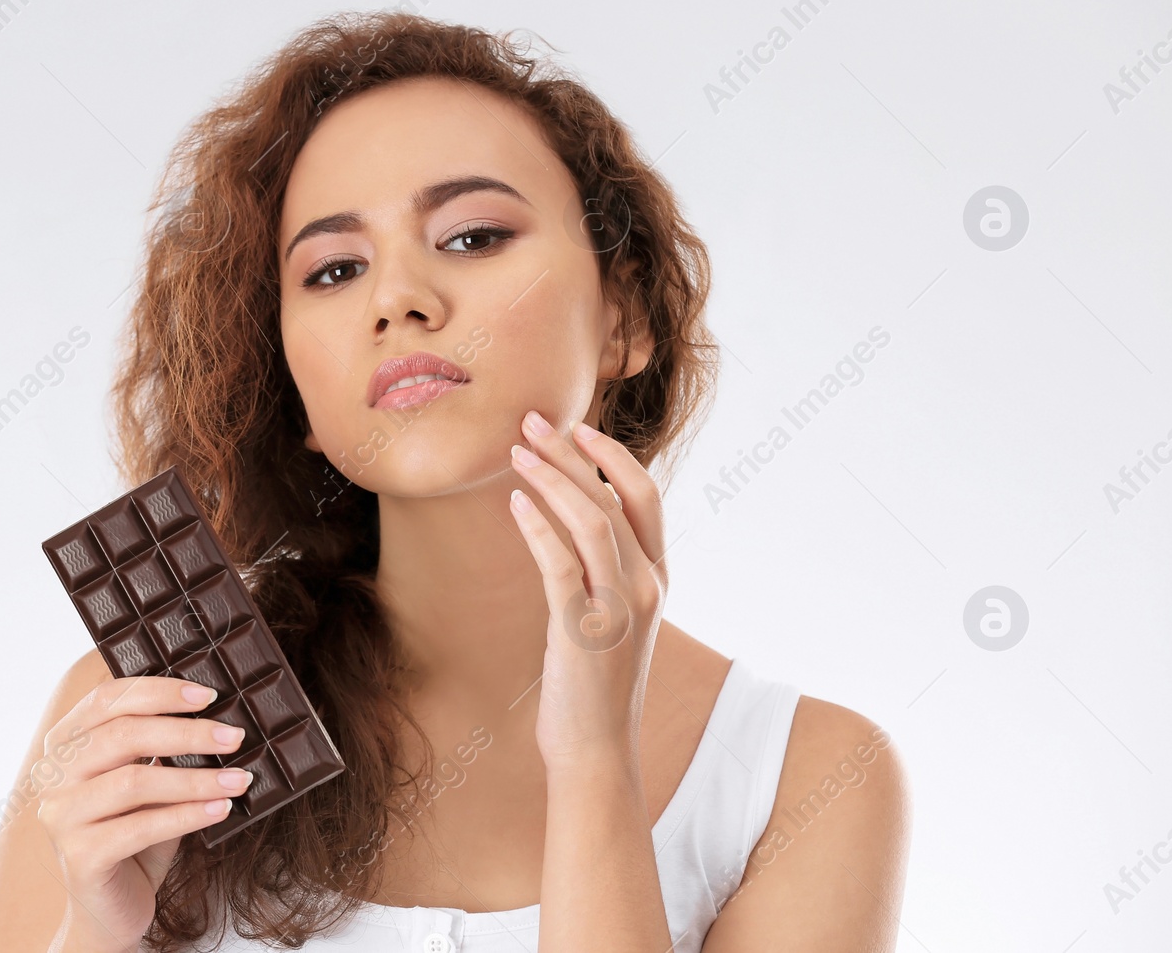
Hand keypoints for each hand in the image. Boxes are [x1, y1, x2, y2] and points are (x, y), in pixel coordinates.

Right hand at [34, 675, 254, 952]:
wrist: (111, 907)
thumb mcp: (147, 781)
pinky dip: (187, 816)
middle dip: (187, 732)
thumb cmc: (134, 834)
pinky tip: (221, 809)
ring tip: (239, 778)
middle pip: (122, 734)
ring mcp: (60, 816)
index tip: (209, 695)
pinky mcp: (79, 856)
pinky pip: (140, 827)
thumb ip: (162, 746)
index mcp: (65, 743)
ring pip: (134, 780)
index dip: (160, 691)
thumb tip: (218, 715)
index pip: (107, 699)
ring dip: (195, 778)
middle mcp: (53, 774)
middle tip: (234, 736)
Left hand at [508, 410, 667, 771]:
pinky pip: (561, 563)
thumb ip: (605, 571)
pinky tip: (514, 504)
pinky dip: (537, 526)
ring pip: (592, 522)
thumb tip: (570, 519)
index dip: (611, 456)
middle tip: (531, 421)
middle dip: (572, 453)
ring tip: (516, 451)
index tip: (576, 427)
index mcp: (657, 580)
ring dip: (552, 479)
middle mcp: (647, 588)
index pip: (646, 497)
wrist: (596, 752)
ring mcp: (619, 610)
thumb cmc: (594, 684)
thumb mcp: (612, 618)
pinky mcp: (583, 631)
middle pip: (615, 498)